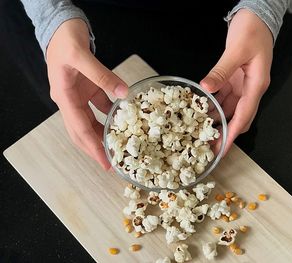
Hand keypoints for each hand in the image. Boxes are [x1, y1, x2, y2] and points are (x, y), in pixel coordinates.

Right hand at [47, 19, 127, 169]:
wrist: (61, 27)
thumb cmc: (65, 40)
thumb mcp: (81, 56)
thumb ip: (102, 75)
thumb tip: (124, 95)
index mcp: (64, 97)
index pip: (78, 128)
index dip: (92, 146)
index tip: (105, 161)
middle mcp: (69, 100)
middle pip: (82, 131)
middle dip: (95, 147)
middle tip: (112, 162)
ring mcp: (78, 96)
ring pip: (91, 121)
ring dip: (103, 134)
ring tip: (118, 146)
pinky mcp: (88, 88)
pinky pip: (100, 106)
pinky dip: (110, 114)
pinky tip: (122, 119)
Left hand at [201, 9, 272, 153]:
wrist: (256, 18)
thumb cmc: (252, 30)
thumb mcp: (236, 50)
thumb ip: (221, 70)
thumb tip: (207, 88)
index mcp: (256, 84)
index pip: (245, 114)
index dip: (234, 133)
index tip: (224, 148)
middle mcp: (250, 88)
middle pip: (238, 117)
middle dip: (226, 133)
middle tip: (210, 146)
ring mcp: (242, 85)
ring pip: (230, 109)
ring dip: (218, 121)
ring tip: (203, 133)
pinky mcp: (234, 80)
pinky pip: (223, 97)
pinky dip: (214, 106)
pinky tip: (203, 112)